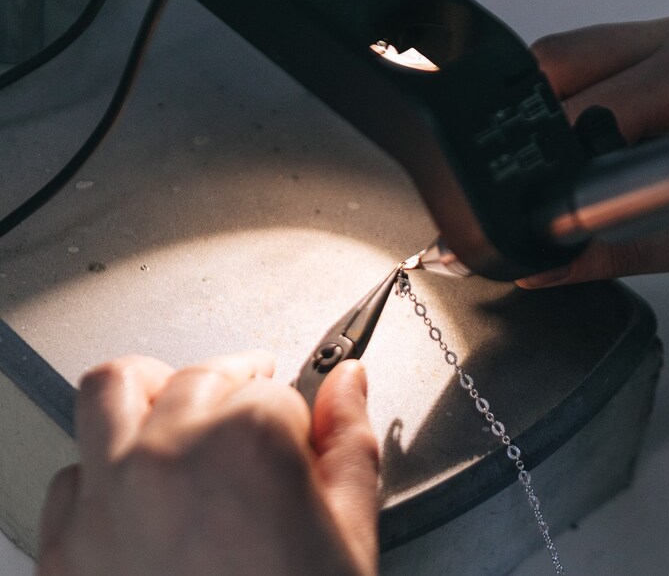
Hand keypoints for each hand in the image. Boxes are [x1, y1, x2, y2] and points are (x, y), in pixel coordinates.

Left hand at [38, 352, 378, 575]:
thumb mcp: (350, 531)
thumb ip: (348, 440)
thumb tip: (347, 382)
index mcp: (249, 443)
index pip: (274, 390)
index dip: (295, 417)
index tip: (299, 438)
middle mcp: (169, 454)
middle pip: (200, 375)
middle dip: (235, 390)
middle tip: (252, 420)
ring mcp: (106, 498)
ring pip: (113, 390)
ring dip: (154, 394)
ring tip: (182, 420)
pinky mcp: (63, 550)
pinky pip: (70, 476)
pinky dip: (104, 472)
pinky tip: (139, 498)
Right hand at [519, 9, 668, 287]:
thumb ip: (620, 248)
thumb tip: (548, 263)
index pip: (578, 110)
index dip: (545, 160)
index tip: (536, 199)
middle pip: (561, 60)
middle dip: (534, 121)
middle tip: (544, 176)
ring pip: (575, 54)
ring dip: (558, 104)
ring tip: (578, 159)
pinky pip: (604, 58)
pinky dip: (585, 95)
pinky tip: (603, 135)